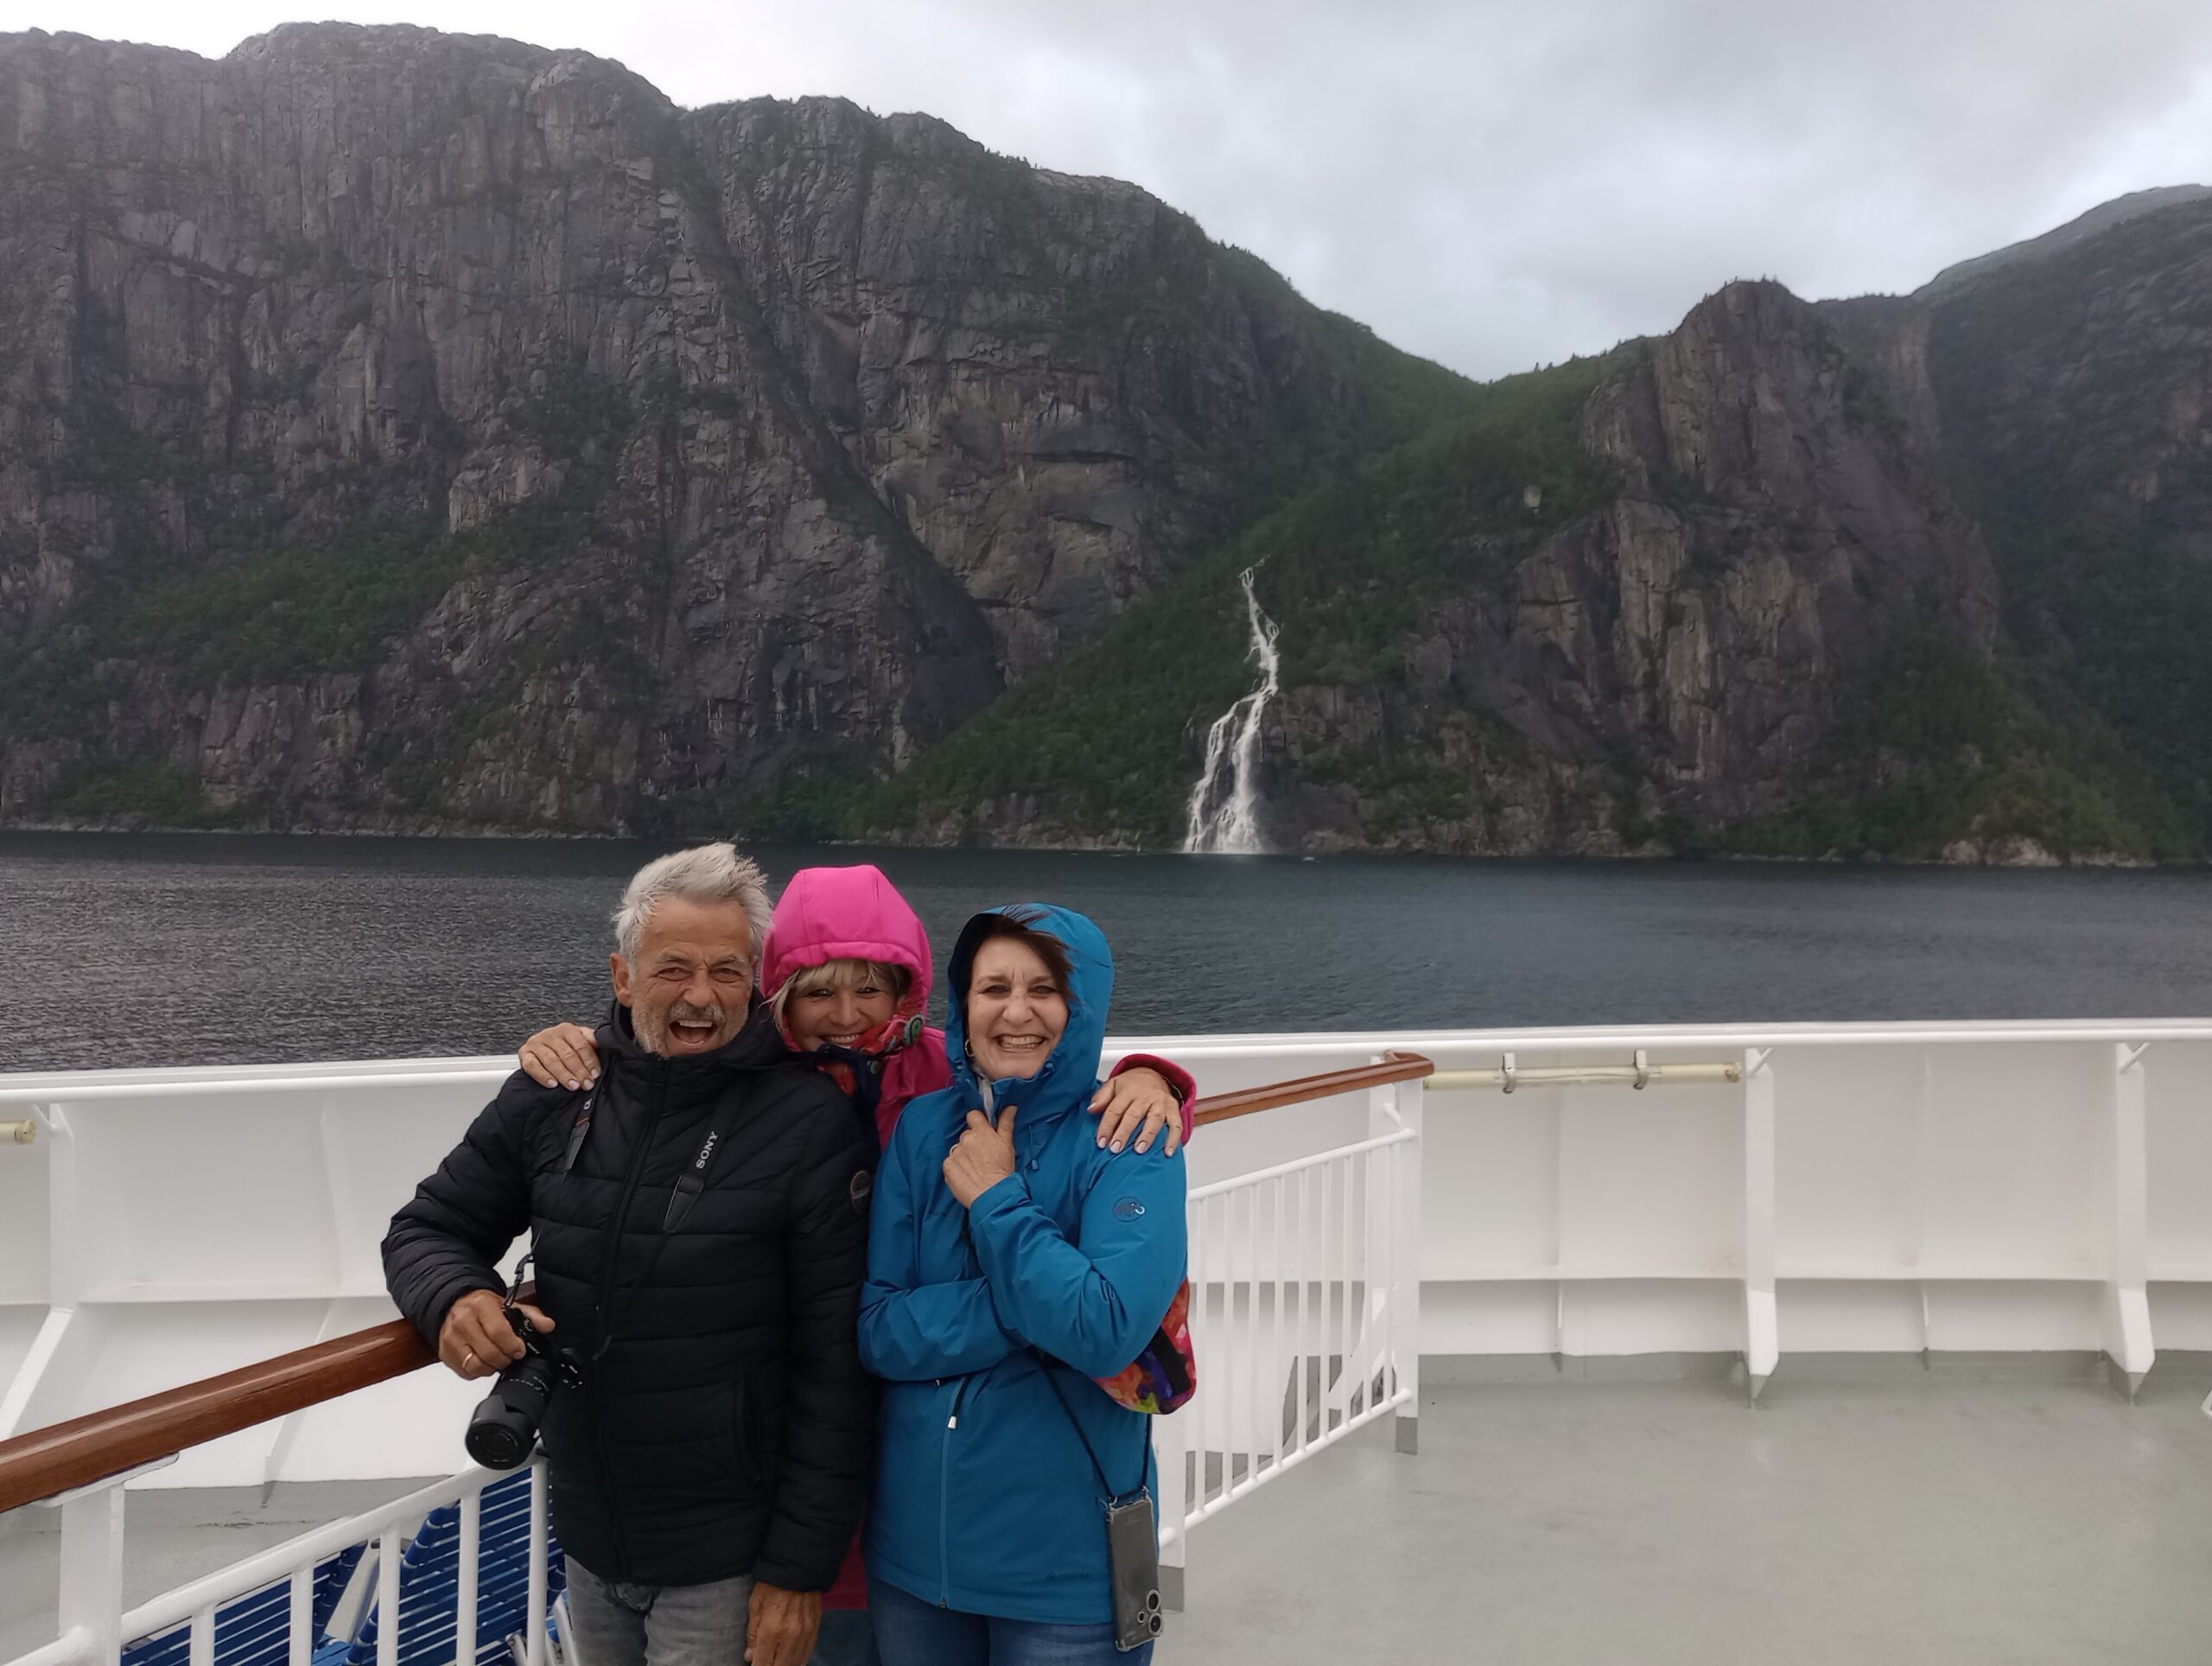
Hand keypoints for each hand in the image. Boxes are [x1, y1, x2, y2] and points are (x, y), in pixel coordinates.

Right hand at [438, 1290, 554, 1379]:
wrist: (453, 1302)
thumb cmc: (481, 1305)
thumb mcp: (508, 1304)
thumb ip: (531, 1315)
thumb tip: (548, 1326)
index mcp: (481, 1306)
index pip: (498, 1332)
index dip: (513, 1345)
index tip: (519, 1349)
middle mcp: (463, 1322)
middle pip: (488, 1353)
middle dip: (505, 1359)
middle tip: (510, 1355)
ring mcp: (451, 1339)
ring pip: (475, 1366)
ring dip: (491, 1368)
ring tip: (497, 1359)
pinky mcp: (445, 1353)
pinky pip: (464, 1372)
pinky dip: (477, 1371)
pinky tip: (483, 1361)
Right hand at [519, 1022, 599, 1089]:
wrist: (541, 1048)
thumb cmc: (564, 1046)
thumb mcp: (579, 1041)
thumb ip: (591, 1040)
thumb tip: (602, 1041)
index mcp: (567, 1029)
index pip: (581, 1045)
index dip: (590, 1061)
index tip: (595, 1074)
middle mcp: (551, 1034)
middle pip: (567, 1054)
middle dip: (579, 1071)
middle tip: (586, 1084)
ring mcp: (536, 1043)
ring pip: (551, 1061)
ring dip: (564, 1075)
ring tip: (573, 1086)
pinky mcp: (524, 1054)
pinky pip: (533, 1066)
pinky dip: (543, 1076)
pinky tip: (552, 1084)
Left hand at [745, 1582, 821, 1665]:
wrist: (799, 1565)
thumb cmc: (772, 1583)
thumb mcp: (755, 1605)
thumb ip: (752, 1633)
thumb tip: (750, 1656)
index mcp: (771, 1630)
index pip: (763, 1664)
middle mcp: (791, 1636)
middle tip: (764, 1663)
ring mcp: (806, 1633)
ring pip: (796, 1663)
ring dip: (785, 1665)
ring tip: (776, 1662)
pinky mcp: (816, 1628)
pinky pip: (808, 1652)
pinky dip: (800, 1660)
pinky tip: (793, 1661)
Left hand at [942, 1106, 1018, 1207]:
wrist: (992, 1195)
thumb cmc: (1003, 1170)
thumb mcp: (1008, 1145)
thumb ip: (1006, 1123)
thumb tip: (1010, 1107)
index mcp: (981, 1131)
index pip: (973, 1115)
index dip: (977, 1122)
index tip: (981, 1131)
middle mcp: (966, 1139)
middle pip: (966, 1135)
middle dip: (972, 1143)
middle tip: (982, 1157)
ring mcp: (955, 1152)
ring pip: (958, 1149)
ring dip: (964, 1155)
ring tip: (975, 1169)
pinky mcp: (947, 1166)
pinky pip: (950, 1162)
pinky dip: (956, 1167)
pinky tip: (966, 1175)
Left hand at [1090, 1067, 1182, 1155]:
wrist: (1154, 1074)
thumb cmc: (1132, 1085)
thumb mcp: (1113, 1085)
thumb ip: (1102, 1097)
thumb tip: (1091, 1109)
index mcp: (1128, 1091)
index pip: (1115, 1109)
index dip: (1106, 1126)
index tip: (1101, 1142)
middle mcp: (1145, 1097)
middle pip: (1133, 1115)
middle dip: (1124, 1133)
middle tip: (1115, 1148)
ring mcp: (1161, 1103)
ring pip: (1155, 1119)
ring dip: (1147, 1136)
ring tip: (1139, 1150)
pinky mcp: (1173, 1110)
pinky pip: (1176, 1125)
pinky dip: (1173, 1139)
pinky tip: (1167, 1152)